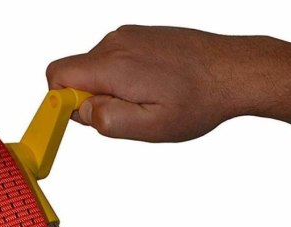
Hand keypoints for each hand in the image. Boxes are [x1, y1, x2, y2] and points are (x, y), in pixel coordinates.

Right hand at [46, 25, 261, 141]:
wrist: (233, 70)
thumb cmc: (198, 100)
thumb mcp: (151, 127)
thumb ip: (108, 120)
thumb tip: (81, 111)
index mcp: (113, 66)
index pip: (57, 76)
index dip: (61, 103)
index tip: (85, 118)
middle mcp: (115, 43)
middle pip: (76, 74)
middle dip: (92, 101)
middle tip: (130, 116)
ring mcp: (128, 36)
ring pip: (96, 69)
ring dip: (111, 91)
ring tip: (148, 102)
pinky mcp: (140, 35)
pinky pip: (115, 61)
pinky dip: (125, 79)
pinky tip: (155, 89)